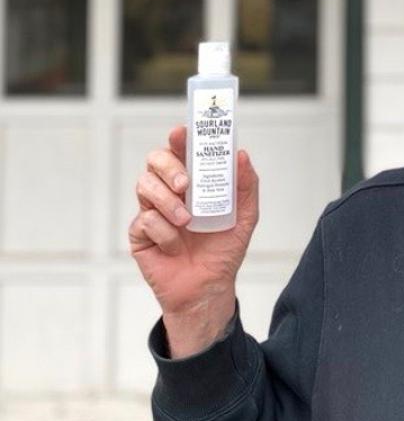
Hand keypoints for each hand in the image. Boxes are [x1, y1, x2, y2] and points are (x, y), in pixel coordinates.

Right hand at [129, 125, 259, 357]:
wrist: (208, 288)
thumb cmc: (224, 250)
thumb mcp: (245, 216)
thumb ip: (246, 185)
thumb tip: (241, 154)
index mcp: (193, 183)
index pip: (181, 151)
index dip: (179, 138)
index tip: (181, 133)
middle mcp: (169, 192)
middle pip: (155, 161)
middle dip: (169, 167)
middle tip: (185, 184)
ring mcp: (151, 210)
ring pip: (144, 186)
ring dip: (168, 203)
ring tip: (186, 222)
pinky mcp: (139, 233)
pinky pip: (144, 220)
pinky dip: (164, 233)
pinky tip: (175, 246)